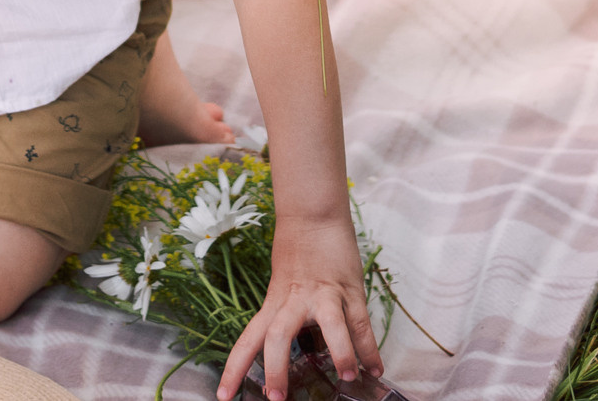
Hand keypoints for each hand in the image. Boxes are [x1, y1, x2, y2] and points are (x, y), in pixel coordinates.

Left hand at [219, 212, 381, 400]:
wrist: (313, 214)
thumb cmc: (295, 251)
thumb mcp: (281, 286)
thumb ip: (284, 316)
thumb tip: (290, 351)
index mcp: (274, 302)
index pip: (248, 340)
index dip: (234, 369)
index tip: (223, 396)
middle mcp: (294, 301)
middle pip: (278, 336)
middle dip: (277, 369)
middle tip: (277, 398)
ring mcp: (324, 295)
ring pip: (330, 325)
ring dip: (339, 353)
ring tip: (346, 378)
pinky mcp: (349, 288)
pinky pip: (361, 322)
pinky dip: (370, 348)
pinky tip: (375, 369)